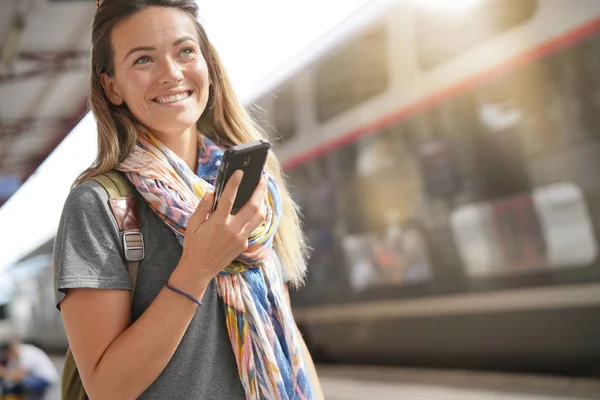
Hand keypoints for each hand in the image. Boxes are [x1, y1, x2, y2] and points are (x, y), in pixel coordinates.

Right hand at [172, 171, 268, 294]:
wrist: (199, 269)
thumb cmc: (193, 245)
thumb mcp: (192, 224)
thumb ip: (202, 207)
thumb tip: (212, 192)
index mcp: (218, 223)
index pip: (229, 198)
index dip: (235, 183)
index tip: (240, 172)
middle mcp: (233, 230)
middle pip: (253, 206)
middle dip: (260, 189)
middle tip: (263, 177)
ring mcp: (241, 238)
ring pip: (259, 217)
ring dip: (263, 202)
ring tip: (262, 189)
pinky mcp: (244, 244)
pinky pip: (254, 226)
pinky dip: (257, 214)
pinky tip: (256, 206)